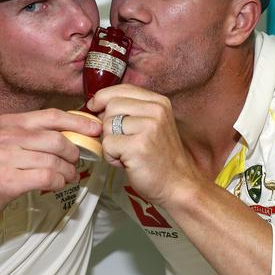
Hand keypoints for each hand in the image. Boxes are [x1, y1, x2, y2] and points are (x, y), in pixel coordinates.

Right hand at [0, 109, 101, 220]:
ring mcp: (6, 157)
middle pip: (56, 139)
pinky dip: (58, 182)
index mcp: (10, 122)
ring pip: (54, 160)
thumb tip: (73, 133)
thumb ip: (36, 134)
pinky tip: (56, 184)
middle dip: (74, 152)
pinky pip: (46, 177)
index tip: (95, 128)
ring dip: (68, 171)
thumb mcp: (9, 141)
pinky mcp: (8, 180)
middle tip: (76, 162)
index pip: (51, 116)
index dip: (77, 121)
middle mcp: (7, 136)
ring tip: (68, 176)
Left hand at [87, 84, 198, 205]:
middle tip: (122, 142)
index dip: (103, 98)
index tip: (96, 108)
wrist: (177, 185)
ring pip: (106, 125)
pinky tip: (126, 162)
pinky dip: (111, 156)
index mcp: (159, 102)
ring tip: (127, 153)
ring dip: (110, 143)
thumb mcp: (151, 125)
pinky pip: (107, 144)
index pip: (122, 89)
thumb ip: (130, 111)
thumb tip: (97, 104)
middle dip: (108, 125)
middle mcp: (155, 111)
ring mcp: (148, 127)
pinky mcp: (137, 146)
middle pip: (111, 105)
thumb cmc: (160, 158)